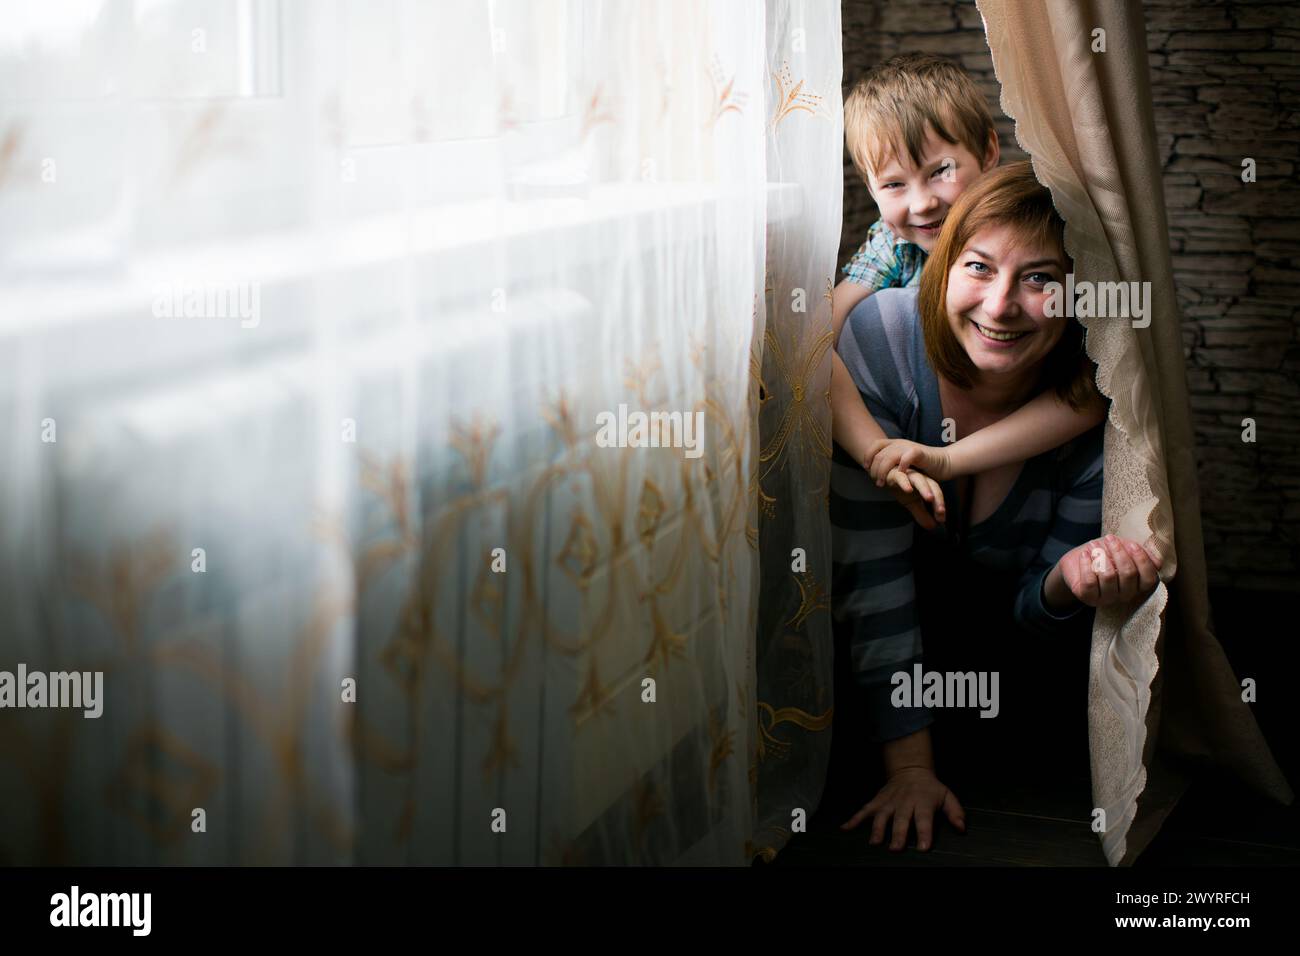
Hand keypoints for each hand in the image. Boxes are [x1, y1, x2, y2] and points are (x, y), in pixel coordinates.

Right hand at [841, 767, 965, 851]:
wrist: (910, 769)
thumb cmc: (929, 788)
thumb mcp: (946, 796)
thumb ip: (955, 812)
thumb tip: (961, 827)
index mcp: (922, 803)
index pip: (924, 820)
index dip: (923, 834)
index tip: (922, 847)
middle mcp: (904, 803)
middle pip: (901, 820)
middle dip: (898, 834)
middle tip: (895, 848)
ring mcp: (889, 802)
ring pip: (881, 816)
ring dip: (877, 829)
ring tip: (875, 842)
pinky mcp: (877, 801)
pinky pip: (864, 810)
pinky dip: (853, 819)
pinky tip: (845, 828)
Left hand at [865, 438, 953, 483]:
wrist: (944, 463)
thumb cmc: (922, 467)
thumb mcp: (902, 464)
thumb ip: (890, 464)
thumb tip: (873, 471)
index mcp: (895, 444)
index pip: (875, 444)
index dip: (868, 455)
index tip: (866, 468)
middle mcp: (900, 443)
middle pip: (880, 454)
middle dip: (875, 470)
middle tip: (876, 483)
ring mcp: (909, 447)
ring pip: (889, 457)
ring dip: (883, 472)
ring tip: (883, 484)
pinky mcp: (919, 452)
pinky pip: (905, 458)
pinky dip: (900, 467)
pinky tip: (899, 476)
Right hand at [882, 467, 945, 528]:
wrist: (883, 472)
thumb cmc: (900, 484)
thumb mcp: (911, 502)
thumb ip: (921, 514)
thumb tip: (932, 527)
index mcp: (925, 483)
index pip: (936, 492)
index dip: (940, 504)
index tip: (941, 519)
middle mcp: (918, 478)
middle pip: (931, 484)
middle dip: (937, 497)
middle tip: (940, 511)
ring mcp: (907, 474)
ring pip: (919, 479)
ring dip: (924, 488)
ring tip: (929, 498)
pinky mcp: (894, 473)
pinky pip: (900, 476)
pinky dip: (904, 483)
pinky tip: (908, 489)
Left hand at [1056, 534, 1162, 608]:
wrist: (1079, 558)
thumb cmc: (1105, 553)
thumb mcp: (1125, 549)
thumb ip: (1142, 554)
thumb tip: (1157, 562)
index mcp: (1138, 584)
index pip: (1149, 578)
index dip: (1142, 560)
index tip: (1131, 544)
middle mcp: (1125, 595)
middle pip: (1128, 574)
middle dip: (1118, 552)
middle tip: (1109, 538)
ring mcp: (1107, 598)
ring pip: (1108, 576)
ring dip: (1100, 556)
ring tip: (1092, 545)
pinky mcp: (1088, 597)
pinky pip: (1089, 581)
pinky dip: (1086, 564)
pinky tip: (1084, 554)